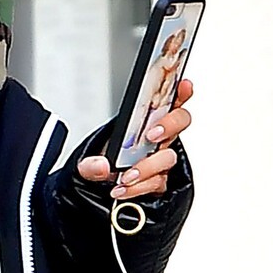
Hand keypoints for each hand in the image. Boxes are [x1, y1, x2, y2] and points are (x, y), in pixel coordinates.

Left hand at [77, 78, 192, 200]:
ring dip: (147, 166)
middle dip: (169, 125)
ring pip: (168, 158)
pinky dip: (139, 187)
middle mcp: (160, 138)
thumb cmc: (106, 163)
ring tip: (126, 175)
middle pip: (180, 122)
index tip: (182, 85)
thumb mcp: (90, 160)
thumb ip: (91, 163)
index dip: (181, 91)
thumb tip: (101, 166)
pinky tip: (124, 188)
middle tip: (151, 135)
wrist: (106, 188)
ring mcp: (161, 160)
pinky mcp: (159, 181)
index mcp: (148, 120)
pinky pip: (157, 183)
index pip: (171, 100)